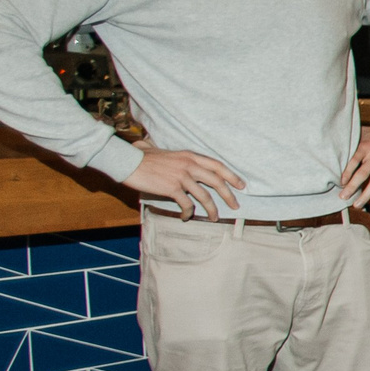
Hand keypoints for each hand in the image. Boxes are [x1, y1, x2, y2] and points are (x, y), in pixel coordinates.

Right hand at [124, 145, 244, 218]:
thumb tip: (176, 157)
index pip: (217, 165)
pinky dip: (189, 213)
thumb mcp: (165, 152)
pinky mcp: (172, 188)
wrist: (128, 161)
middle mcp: (189, 165)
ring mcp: (181, 177)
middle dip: (229, 195)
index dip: (232, 176)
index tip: (241, 185)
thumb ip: (175, 156)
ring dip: (212, 209)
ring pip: (205, 196)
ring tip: (215, 218)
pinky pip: (187, 204)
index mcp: (190, 156)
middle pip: (217, 181)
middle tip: (236, 206)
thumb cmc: (143, 157)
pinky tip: (186, 217)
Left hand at [339, 128, 369, 206]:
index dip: (346, 173)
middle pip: (363, 175)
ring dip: (365, 195)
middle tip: (343, 197)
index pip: (353, 162)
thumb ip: (352, 140)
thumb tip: (333, 143)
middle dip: (352, 187)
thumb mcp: (364, 133)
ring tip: (356, 205)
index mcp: (365, 147)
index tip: (340, 183)